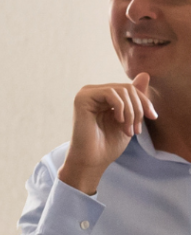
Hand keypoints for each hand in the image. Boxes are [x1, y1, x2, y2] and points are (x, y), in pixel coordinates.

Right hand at [58, 73, 156, 194]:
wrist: (93, 160)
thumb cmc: (108, 144)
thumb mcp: (130, 120)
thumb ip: (136, 99)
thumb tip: (145, 74)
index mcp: (103, 96)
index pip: (130, 89)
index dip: (145, 102)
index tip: (152, 118)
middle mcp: (94, 92)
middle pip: (127, 88)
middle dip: (138, 109)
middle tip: (137, 129)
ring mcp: (87, 94)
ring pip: (121, 90)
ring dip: (131, 112)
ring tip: (128, 130)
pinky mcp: (83, 98)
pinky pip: (111, 93)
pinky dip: (121, 108)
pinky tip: (118, 121)